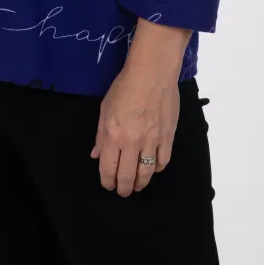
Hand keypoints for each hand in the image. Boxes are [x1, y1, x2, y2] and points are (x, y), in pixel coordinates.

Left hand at [90, 62, 179, 195]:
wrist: (152, 73)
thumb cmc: (124, 87)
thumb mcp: (105, 109)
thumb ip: (100, 135)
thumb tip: (96, 154)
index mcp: (113, 136)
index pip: (108, 169)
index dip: (107, 182)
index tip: (108, 185)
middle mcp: (132, 143)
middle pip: (127, 177)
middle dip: (123, 189)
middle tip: (122, 191)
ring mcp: (152, 141)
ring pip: (146, 173)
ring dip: (140, 183)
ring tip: (136, 185)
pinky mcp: (168, 137)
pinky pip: (162, 162)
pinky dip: (157, 169)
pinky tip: (153, 168)